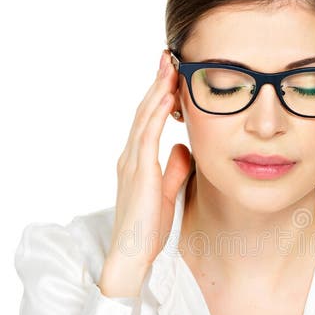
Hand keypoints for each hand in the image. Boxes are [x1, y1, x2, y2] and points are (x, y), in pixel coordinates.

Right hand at [100, 49, 191, 296]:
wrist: (131, 255)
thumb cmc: (148, 231)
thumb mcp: (168, 194)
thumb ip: (175, 170)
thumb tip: (185, 149)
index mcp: (136, 162)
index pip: (148, 121)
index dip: (159, 96)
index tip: (171, 75)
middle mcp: (130, 158)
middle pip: (144, 112)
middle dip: (157, 84)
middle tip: (170, 58)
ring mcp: (132, 164)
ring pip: (144, 118)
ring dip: (157, 91)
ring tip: (170, 67)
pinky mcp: (139, 173)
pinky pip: (147, 137)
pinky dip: (156, 115)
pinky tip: (167, 98)